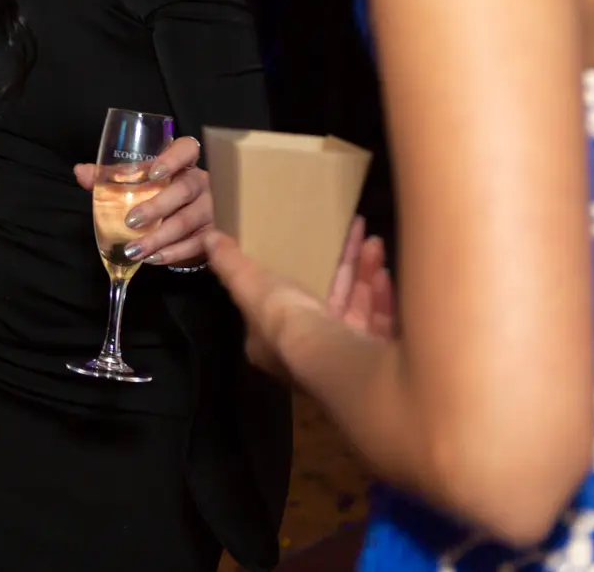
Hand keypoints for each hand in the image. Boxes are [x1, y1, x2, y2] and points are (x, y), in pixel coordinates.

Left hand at [74, 135, 212, 266]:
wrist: (186, 225)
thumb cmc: (158, 195)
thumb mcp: (136, 184)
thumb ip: (110, 177)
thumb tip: (81, 171)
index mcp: (183, 164)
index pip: (186, 149)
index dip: (173, 158)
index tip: (154, 172)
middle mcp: (200, 183)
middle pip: (184, 189)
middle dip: (157, 206)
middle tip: (131, 220)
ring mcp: (210, 209)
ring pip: (188, 221)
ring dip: (159, 238)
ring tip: (134, 250)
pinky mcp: (212, 234)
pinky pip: (196, 245)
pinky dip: (172, 253)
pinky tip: (152, 259)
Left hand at [204, 216, 392, 378]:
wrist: (334, 356)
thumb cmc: (286, 322)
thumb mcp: (250, 287)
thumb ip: (231, 265)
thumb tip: (209, 238)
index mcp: (272, 342)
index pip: (280, 305)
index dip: (293, 272)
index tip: (307, 243)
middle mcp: (305, 355)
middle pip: (325, 300)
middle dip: (341, 265)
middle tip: (353, 232)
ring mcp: (343, 358)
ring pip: (354, 307)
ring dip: (362, 273)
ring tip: (372, 242)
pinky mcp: (374, 361)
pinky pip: (378, 323)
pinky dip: (381, 297)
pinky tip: (384, 272)